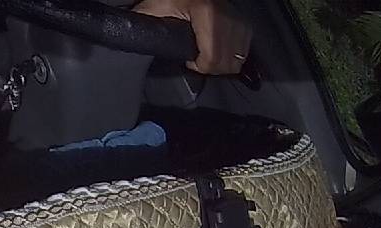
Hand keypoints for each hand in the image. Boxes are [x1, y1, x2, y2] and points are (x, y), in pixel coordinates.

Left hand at [133, 0, 251, 74]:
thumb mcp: (153, 8)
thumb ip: (144, 25)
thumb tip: (135, 40)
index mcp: (205, 12)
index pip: (211, 56)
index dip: (200, 66)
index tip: (190, 62)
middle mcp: (225, 13)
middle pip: (228, 60)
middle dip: (211, 68)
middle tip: (197, 63)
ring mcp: (236, 16)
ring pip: (239, 55)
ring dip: (224, 63)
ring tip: (207, 58)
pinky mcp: (242, 18)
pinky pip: (245, 45)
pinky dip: (234, 53)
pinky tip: (220, 52)